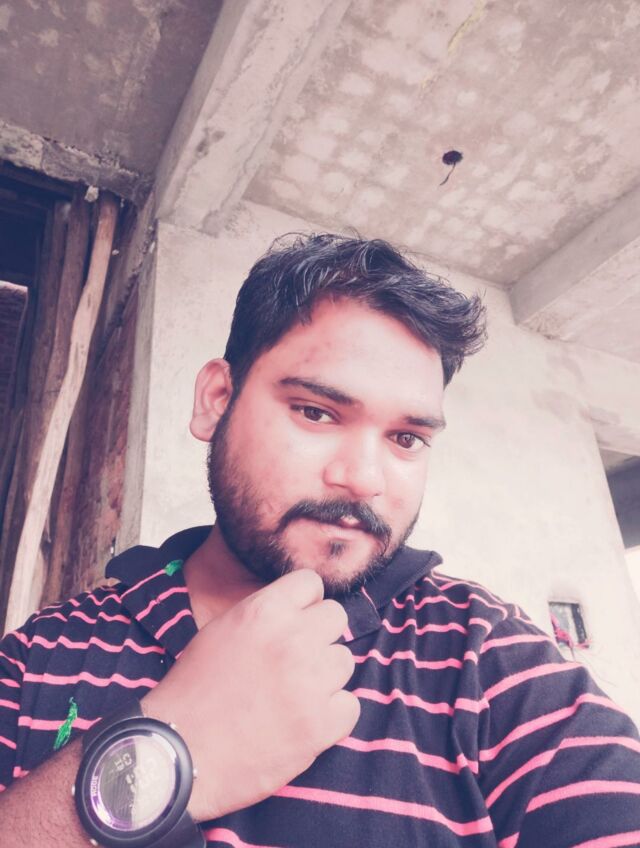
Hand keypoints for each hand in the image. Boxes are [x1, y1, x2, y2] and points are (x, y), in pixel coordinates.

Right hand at [141, 569, 359, 820]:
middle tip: (297, 660)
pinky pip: (350, 706)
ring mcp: (310, 682)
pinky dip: (332, 715)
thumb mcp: (221, 630)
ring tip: (295, 694)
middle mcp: (292, 639)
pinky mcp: (320, 725)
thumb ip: (264, 614)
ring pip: (344, 661)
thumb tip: (300, 608)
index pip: (311, 583)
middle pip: (335, 618)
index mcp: (264, 611)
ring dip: (326, 676)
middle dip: (319, 636)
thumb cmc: (194, 690)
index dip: (305, 603)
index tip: (297, 621)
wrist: (178, 753)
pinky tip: (305, 721)